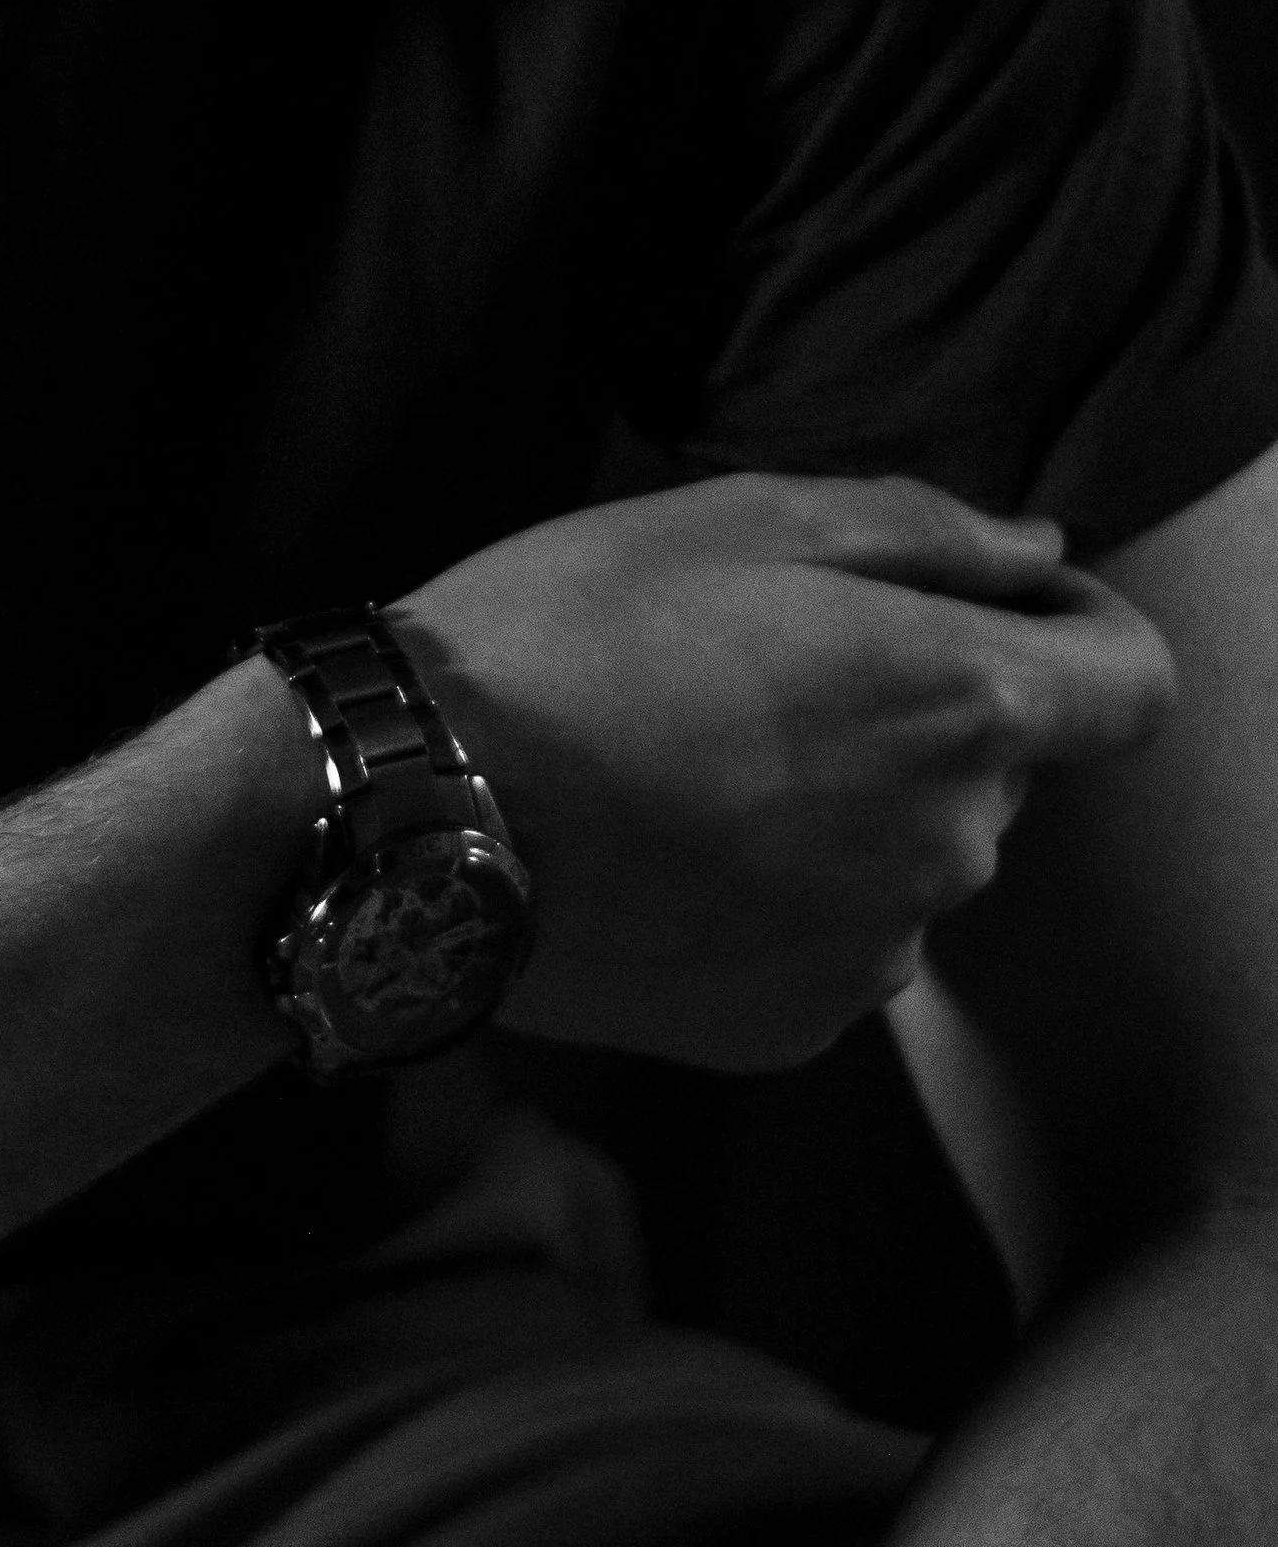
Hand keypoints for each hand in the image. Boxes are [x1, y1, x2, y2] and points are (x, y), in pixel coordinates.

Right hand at [391, 472, 1175, 1068]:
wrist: (411, 810)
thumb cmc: (571, 632)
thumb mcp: (743, 519)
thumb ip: (927, 533)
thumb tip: (1039, 561)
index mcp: (960, 702)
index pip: (1134, 684)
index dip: (1082, 634)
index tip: (996, 608)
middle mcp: (951, 846)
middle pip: (999, 769)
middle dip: (918, 711)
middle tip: (759, 665)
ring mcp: (876, 953)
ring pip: (909, 858)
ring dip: (846, 807)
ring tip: (691, 760)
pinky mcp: (795, 1028)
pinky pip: (834, 941)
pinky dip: (781, 896)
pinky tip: (670, 850)